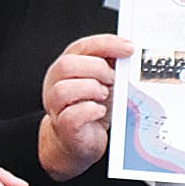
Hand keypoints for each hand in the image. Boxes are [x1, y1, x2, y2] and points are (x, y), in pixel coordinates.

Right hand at [39, 33, 132, 180]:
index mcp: (66, 67)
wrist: (79, 141)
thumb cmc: (91, 108)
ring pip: (64, 89)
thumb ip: (110, 66)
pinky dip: (91, 111)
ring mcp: (55, 106)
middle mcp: (55, 83)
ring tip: (104, 96)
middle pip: (67, 65)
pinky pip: (73, 115)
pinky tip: (100, 112)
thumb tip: (129, 53)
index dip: (107, 45)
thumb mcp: (103, 82)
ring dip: (91, 90)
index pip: (82, 47)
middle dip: (97, 69)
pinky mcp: (63, 127)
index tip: (129, 48)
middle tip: (113, 79)